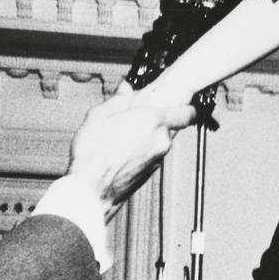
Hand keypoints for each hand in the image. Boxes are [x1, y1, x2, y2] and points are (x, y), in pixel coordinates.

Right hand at [68, 92, 196, 220]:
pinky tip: (123, 149)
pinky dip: (143, 151)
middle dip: (157, 121)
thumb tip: (125, 91)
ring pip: (161, 142)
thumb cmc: (94, 155)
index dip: (187, 107)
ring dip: (149, 137)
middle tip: (139, 116)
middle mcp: (160, 141)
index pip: (187, 113)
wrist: (90, 189)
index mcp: (152, 121)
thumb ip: (118, 100)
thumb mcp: (100, 115)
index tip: (183, 103)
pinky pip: (153, 155)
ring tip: (125, 134)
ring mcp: (157, 159)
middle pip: (170, 126)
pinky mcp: (150, 173)